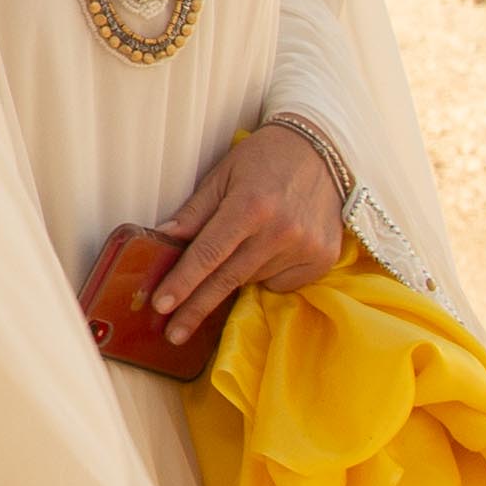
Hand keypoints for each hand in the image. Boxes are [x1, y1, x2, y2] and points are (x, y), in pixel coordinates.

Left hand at [148, 118, 349, 346]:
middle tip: (173, 333)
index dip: (182, 282)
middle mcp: (280, 232)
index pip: (208, 254)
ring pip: (253, 280)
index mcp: (250, 206)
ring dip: (236, 274)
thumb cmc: (264, 159)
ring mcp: (305, 249)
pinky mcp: (323, 261)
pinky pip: (282, 283)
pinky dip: (268, 273)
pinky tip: (271, 247)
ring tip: (244, 242)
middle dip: (196, 308)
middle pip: (227, 280)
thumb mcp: (222, 174)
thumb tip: (162, 238)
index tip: (162, 305)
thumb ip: (194, 211)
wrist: (323, 152)